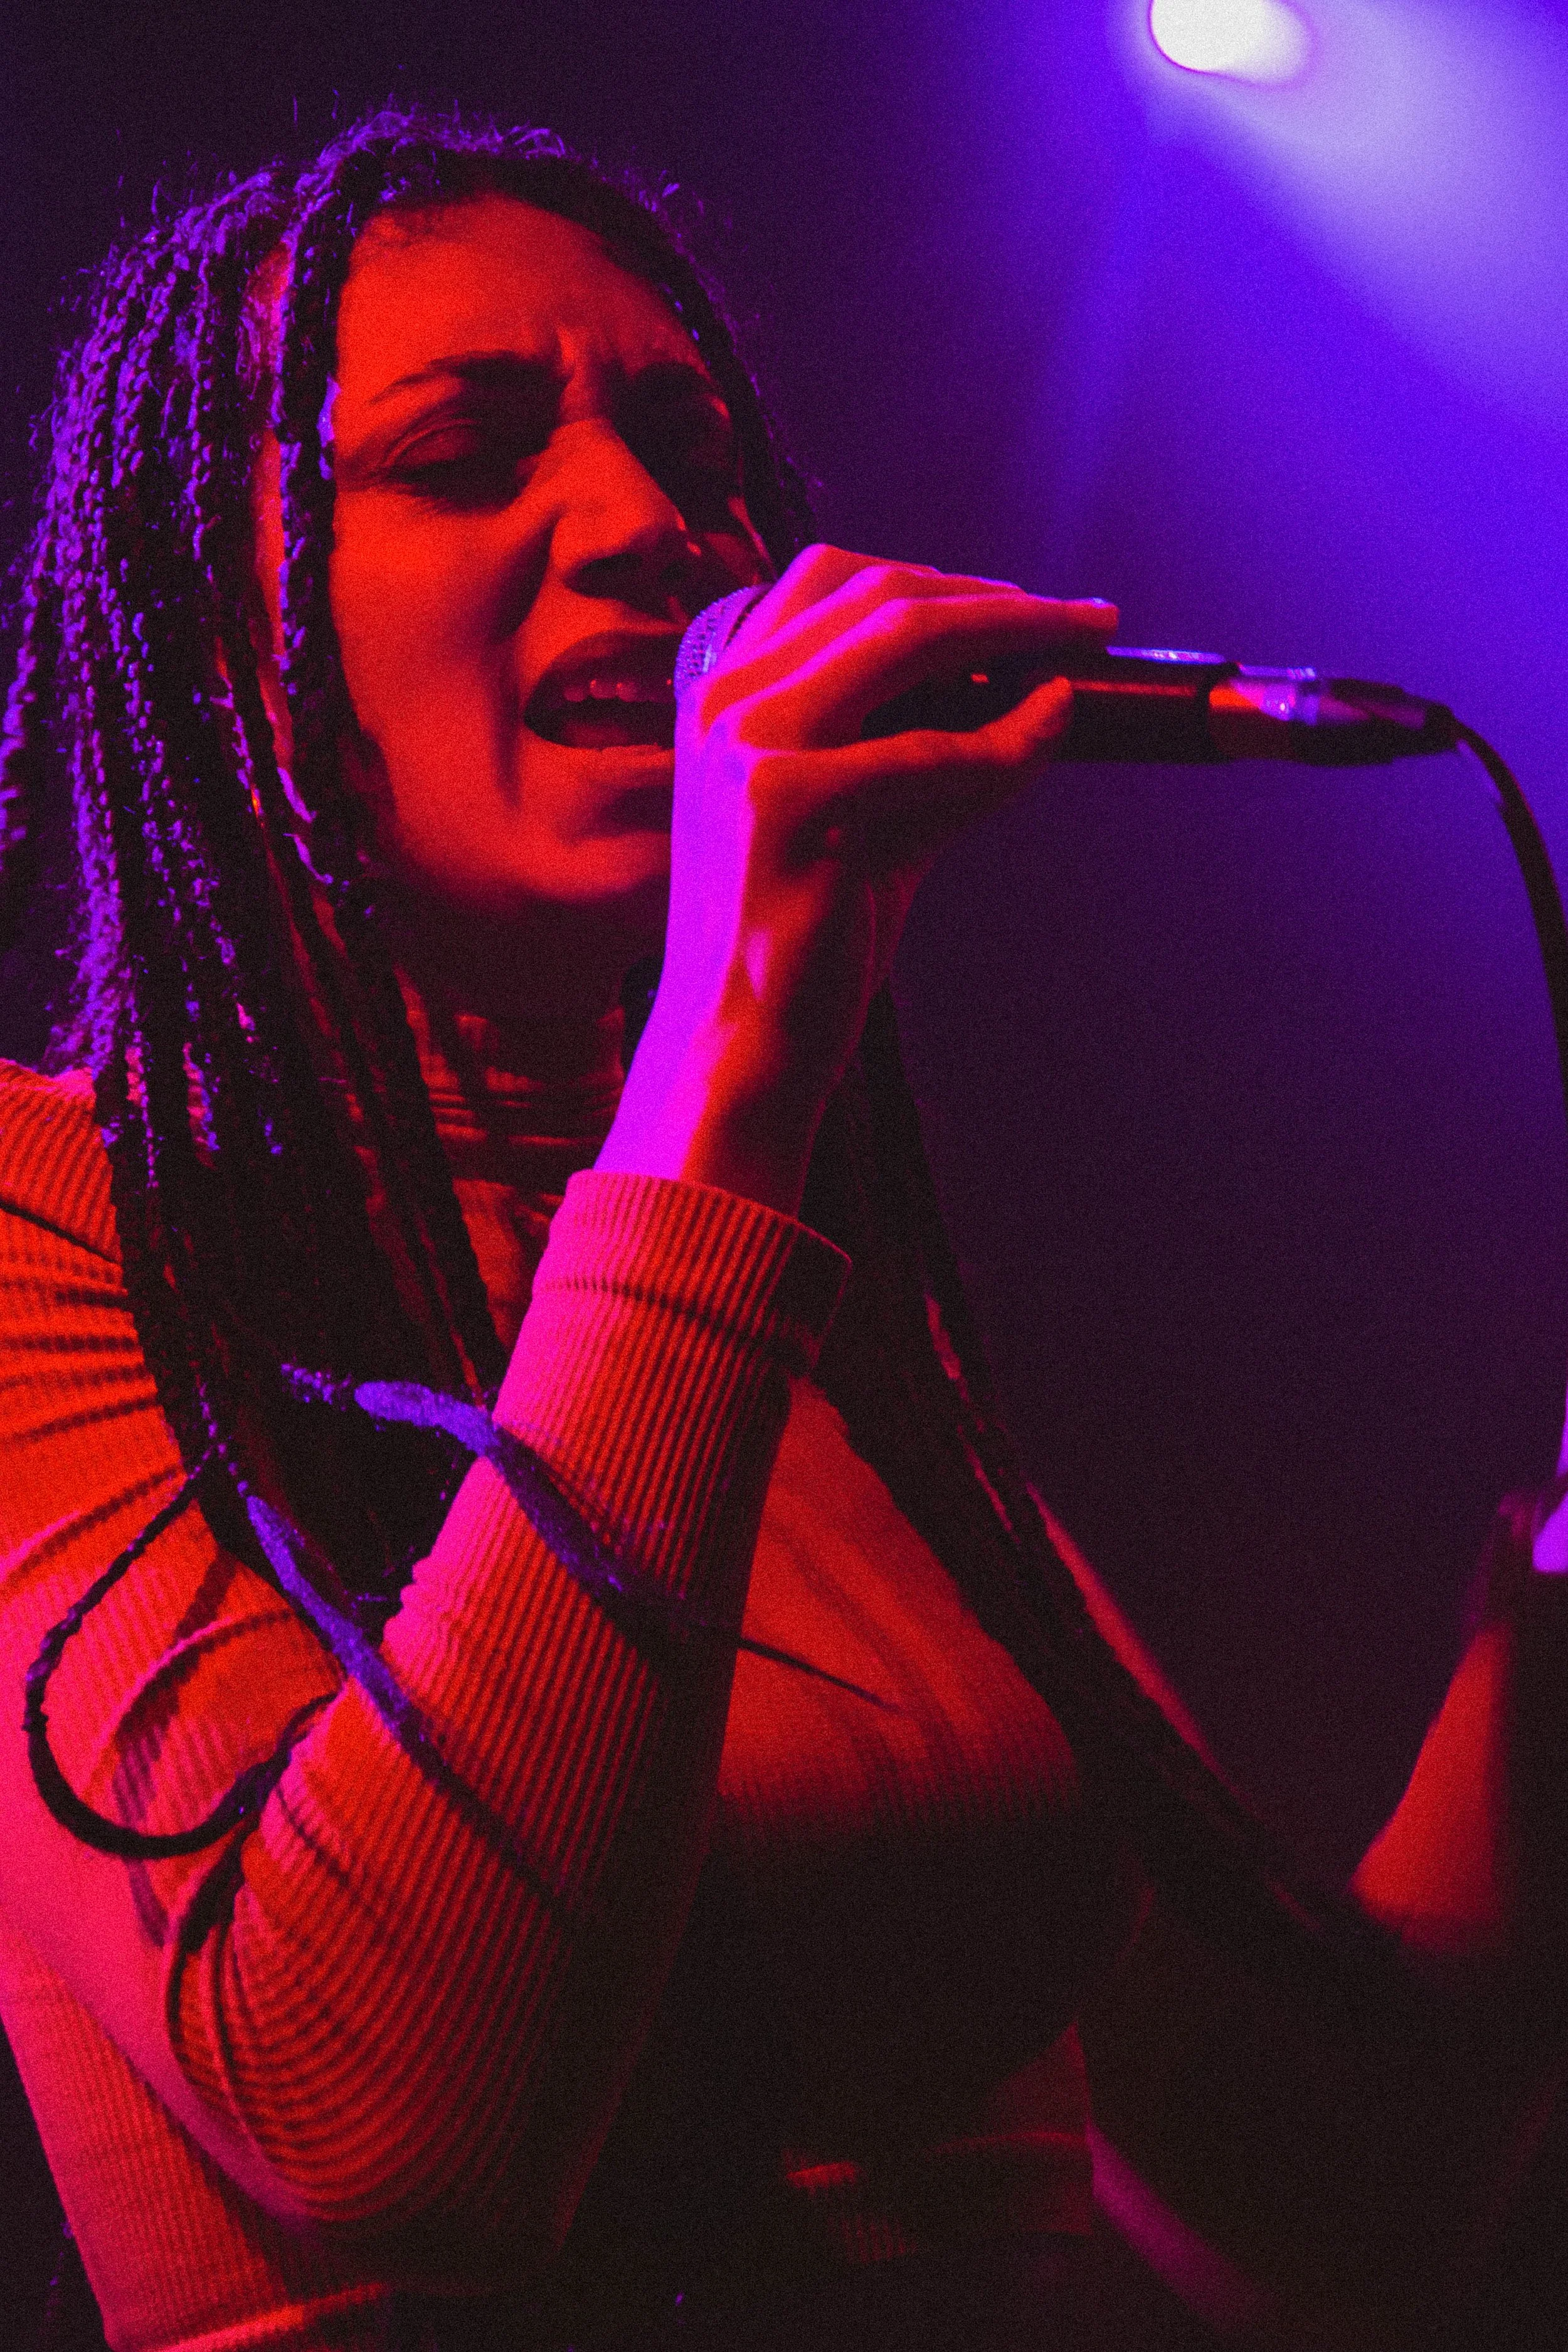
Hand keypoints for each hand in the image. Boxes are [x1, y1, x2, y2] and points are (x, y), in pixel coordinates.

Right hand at [598, 545, 1117, 1214]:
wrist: (738, 1045)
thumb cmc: (799, 941)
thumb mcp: (866, 822)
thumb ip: (927, 751)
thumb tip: (1039, 702)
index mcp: (725, 693)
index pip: (831, 578)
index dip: (940, 576)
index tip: (1022, 606)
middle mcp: (726, 701)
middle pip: (880, 590)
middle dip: (998, 597)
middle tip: (1084, 620)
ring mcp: (749, 745)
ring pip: (909, 637)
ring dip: (1017, 634)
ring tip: (1083, 655)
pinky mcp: (786, 802)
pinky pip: (935, 749)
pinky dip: (1009, 740)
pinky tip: (1049, 735)